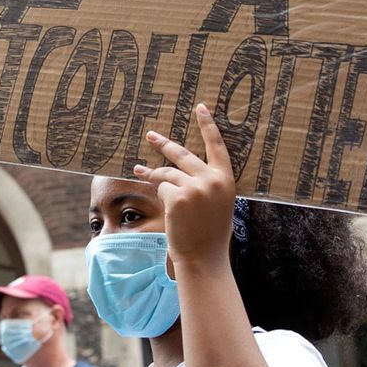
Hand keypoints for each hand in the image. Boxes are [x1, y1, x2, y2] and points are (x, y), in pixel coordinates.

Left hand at [134, 104, 235, 265]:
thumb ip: (208, 184)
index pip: (217, 146)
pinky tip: (166, 208)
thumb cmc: (210, 234)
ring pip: (167, 173)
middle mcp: (212, 180)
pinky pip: (162, 188)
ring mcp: (194, 188)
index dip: (208, 126)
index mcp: (227, 180)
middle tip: (150, 135)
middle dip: (163, 144)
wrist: (204, 258)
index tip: (200, 107)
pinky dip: (160, 195)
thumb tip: (184, 168)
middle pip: (183, 154)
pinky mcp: (177, 197)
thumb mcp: (219, 204)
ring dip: (152, 174)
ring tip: (139, 171)